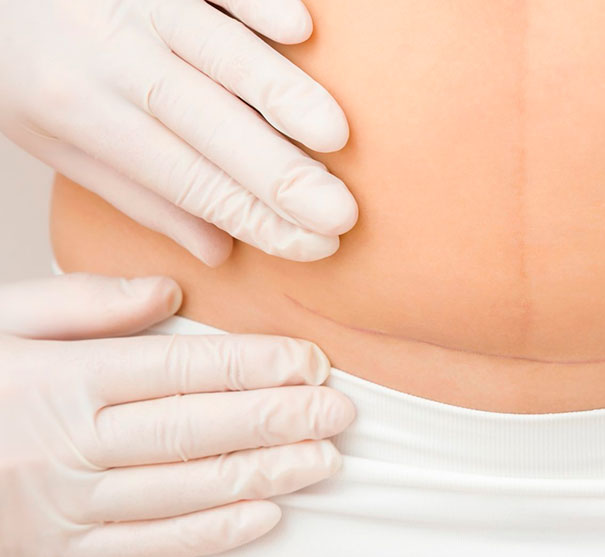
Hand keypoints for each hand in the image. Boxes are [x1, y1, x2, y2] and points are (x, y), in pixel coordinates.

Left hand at [0, 0, 357, 264]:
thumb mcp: (53, 138)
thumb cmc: (22, 61)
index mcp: (82, 111)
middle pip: (208, 123)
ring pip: (220, 51)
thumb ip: (139, 193)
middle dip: (280, 174)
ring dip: (281, 93)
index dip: (253, 217)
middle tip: (339, 214)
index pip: (186, 180)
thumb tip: (220, 249)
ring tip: (334, 137)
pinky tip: (299, 28)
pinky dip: (257, 2)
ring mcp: (139, 0)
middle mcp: (111, 54)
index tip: (311, 246)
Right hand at [0, 273, 355, 556]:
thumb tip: (168, 291)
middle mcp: (71, 446)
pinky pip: (152, 547)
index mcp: (62, 380)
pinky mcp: (64, 555)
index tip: (310, 361)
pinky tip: (266, 516)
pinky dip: (214, 534)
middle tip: (339, 411)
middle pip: (198, 430)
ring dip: (265, 476)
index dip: (255, 366)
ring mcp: (68, 508)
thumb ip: (82, 303)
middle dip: (279, 420)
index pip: (181, 370)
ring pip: (187, 490)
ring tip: (323, 459)